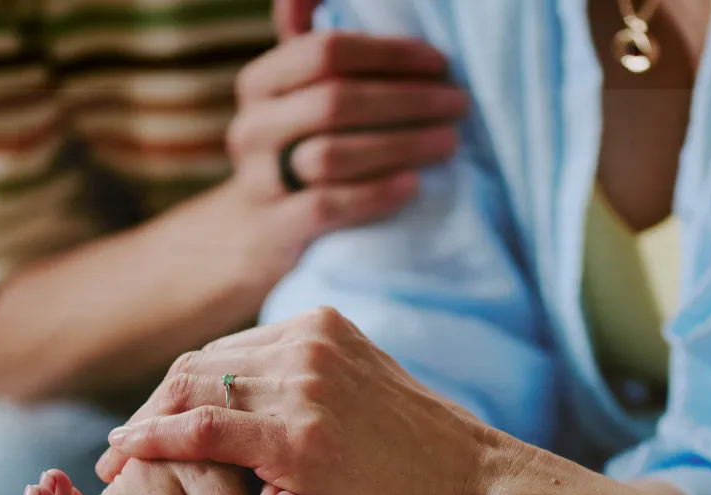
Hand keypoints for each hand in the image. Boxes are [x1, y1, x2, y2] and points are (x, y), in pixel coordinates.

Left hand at [99, 308, 507, 494]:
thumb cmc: (434, 471)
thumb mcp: (369, 412)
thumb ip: (313, 397)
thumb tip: (259, 407)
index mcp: (326, 328)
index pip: (228, 351)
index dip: (180, 389)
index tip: (149, 425)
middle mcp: (311, 340)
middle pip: (200, 364)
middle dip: (154, 406)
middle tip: (119, 450)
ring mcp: (307, 383)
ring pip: (191, 390)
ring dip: (145, 426)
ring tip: (116, 465)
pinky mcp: (304, 436)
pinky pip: (204, 431)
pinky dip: (156, 442)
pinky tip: (128, 461)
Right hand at [181, 30, 464, 309]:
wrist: (256, 235)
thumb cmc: (298, 150)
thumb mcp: (298, 96)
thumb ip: (312, 42)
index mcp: (260, 83)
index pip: (326, 51)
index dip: (389, 54)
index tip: (440, 63)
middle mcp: (252, 128)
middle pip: (335, 101)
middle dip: (408, 99)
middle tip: (458, 104)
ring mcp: (260, 181)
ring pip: (331, 155)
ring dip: (401, 145)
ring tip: (448, 142)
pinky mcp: (277, 231)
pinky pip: (326, 207)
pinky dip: (375, 193)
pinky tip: (413, 184)